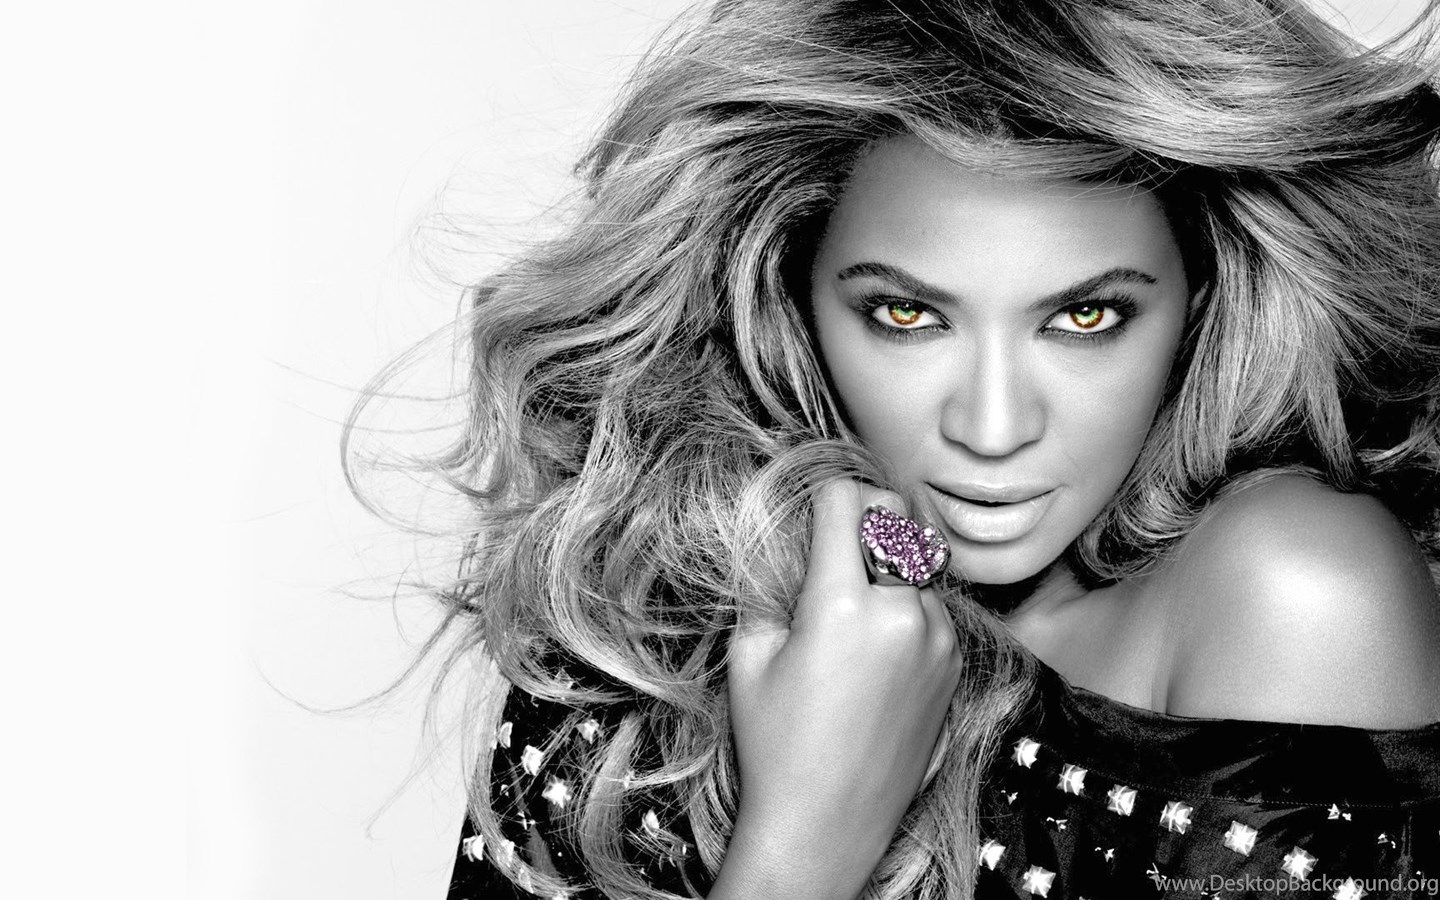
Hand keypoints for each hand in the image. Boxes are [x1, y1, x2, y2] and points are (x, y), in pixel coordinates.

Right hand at [715, 478, 963, 898]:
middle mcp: (902, 614)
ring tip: (855, 612)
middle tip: (837, 546)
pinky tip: (878, 648)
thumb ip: (773, 586)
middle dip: (865, 517)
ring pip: (918, 561)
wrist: (827, 825)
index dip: (824, 497)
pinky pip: (934, 607)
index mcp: (842, 605)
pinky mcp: (955, 666)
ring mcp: (938, 641)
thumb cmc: (775, 744)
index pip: (849, 501)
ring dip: (889, 566)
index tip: (813, 512)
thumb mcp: (751, 657)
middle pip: (896, 515)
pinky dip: (908, 606)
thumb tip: (793, 545)